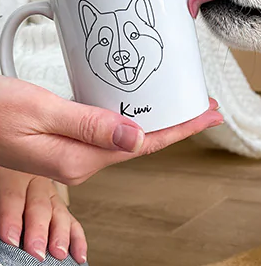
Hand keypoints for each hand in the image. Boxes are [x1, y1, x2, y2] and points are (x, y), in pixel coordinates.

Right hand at [0, 76, 222, 184]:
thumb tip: (135, 137)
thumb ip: (89, 125)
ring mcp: (74, 154)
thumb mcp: (41, 112)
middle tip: (205, 110)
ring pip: (128, 139)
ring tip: (182, 108)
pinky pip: (109, 134)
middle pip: (142, 143)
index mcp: (79, 158)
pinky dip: (132, 121)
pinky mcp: (67, 143)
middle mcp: (81, 161)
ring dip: (157, 123)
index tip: (208, 117)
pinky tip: (141, 111)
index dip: (181, 130)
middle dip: (177, 126)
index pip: (144, 145)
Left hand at [0, 167, 86, 262]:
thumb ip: (3, 209)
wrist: (10, 181)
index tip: (10, 239)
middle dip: (40, 230)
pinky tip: (79, 253)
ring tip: (59, 253)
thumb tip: (4, 236)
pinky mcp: (60, 206)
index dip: (12, 218)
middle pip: (40, 206)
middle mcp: (35, 183)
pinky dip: (77, 238)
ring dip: (61, 235)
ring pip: (60, 213)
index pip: (14, 197)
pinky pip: (72, 221)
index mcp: (14, 176)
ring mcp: (51, 194)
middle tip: (37, 250)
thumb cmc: (3, 189)